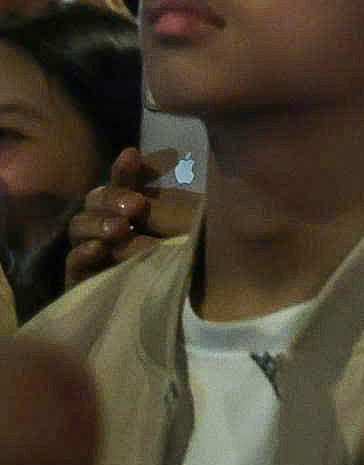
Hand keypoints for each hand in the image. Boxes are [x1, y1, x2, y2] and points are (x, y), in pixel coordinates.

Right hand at [63, 147, 201, 286]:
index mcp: (134, 209)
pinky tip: (99, 248)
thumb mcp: (186, 223)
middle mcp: (111, 226)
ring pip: (79, 227)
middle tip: (136, 206)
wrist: (189, 309)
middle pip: (95, 200)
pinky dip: (84, 253)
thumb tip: (160, 159)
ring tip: (121, 229)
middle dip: (112, 197)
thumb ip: (170, 195)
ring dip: (98, 223)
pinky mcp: (82, 281)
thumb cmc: (188, 259)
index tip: (132, 155)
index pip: (122, 183)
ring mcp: (94, 253)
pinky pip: (74, 263)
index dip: (124, 169)